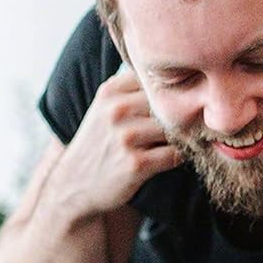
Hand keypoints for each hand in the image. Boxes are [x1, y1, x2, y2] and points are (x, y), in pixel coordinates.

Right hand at [52, 69, 181, 216]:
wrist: (74, 184)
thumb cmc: (101, 142)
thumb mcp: (107, 107)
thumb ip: (136, 89)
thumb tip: (182, 77)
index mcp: (112, 91)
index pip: (161, 81)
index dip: (176, 93)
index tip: (182, 103)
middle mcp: (117, 110)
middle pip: (172, 105)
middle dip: (184, 116)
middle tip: (188, 126)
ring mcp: (126, 137)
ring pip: (177, 128)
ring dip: (184, 137)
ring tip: (178, 142)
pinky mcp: (136, 164)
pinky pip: (176, 154)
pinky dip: (180, 156)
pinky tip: (170, 158)